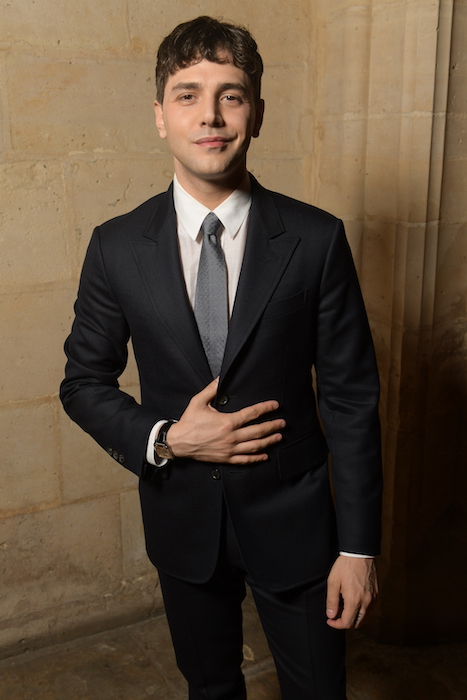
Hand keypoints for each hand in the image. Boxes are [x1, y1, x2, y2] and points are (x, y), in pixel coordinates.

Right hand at [167, 377, 284, 463]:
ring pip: (254, 446)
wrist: (178, 443)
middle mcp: (231, 437)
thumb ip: (211, 389)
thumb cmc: (188, 422)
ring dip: (269, 441)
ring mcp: (229, 449)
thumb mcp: (198, 402)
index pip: (252, 414)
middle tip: (283, 423)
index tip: (275, 405)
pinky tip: (265, 456)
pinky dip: (256, 458)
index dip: (265, 408)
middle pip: (258, 431)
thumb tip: (220, 378)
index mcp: (227, 422)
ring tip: (278, 437)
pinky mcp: (226, 458)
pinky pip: (245, 460)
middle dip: (272, 426)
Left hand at [326, 555, 377, 628]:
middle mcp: (366, 602)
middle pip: (357, 623)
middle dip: (345, 623)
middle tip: (337, 615)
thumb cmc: (345, 566)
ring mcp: (373, 598)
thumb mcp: (333, 582)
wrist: (359, 553)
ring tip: (344, 609)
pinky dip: (362, 612)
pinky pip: (370, 609)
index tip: (330, 620)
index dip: (336, 624)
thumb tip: (331, 615)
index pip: (347, 623)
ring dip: (355, 618)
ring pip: (365, 618)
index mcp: (354, 600)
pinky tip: (354, 603)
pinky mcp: (376, 594)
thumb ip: (332, 601)